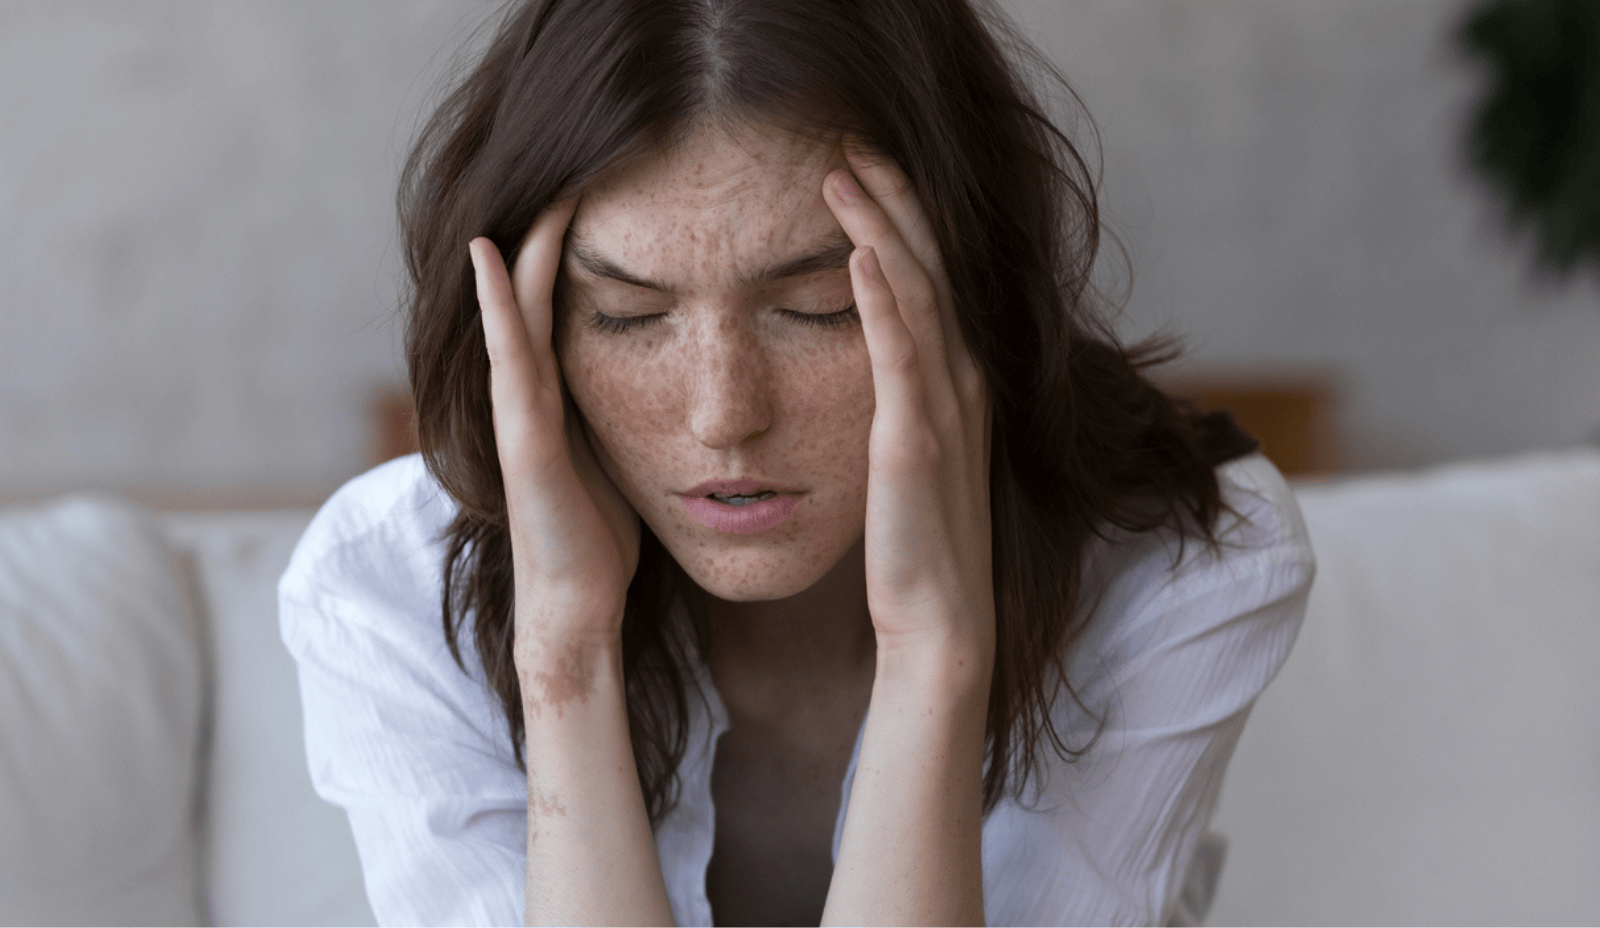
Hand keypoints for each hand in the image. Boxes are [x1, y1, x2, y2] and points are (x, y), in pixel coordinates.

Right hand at [470, 202, 640, 656]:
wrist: (575, 609)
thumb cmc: (599, 541)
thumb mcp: (620, 457)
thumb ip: (624, 414)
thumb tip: (668, 381)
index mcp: (559, 397)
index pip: (562, 304)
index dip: (575, 250)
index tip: (608, 192)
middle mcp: (531, 396)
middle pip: (534, 296)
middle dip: (549, 234)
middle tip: (576, 167)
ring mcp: (519, 414)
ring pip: (515, 313)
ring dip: (522, 249)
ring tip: (537, 189)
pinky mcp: (523, 439)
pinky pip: (510, 357)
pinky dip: (497, 303)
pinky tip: (489, 252)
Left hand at [822, 151, 994, 665]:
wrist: (939, 621)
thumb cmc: (917, 545)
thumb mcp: (913, 456)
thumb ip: (903, 401)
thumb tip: (876, 363)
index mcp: (956, 381)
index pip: (932, 276)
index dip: (902, 216)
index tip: (860, 166)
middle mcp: (960, 381)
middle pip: (929, 266)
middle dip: (892, 198)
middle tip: (849, 139)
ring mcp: (944, 409)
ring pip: (917, 294)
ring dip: (882, 227)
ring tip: (842, 172)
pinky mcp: (914, 443)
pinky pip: (901, 357)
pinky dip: (883, 301)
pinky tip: (860, 255)